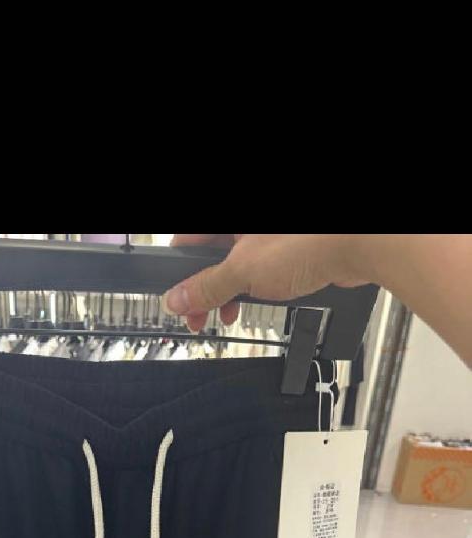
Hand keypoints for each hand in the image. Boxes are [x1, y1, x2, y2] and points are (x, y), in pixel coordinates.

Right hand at [163, 234, 367, 332]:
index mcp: (231, 220)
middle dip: (204, 288)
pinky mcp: (289, 245)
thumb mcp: (243, 270)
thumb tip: (178, 299)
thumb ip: (208, 286)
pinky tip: (252, 303)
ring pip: (236, 261)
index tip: (178, 301)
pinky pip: (259, 265)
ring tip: (226, 316)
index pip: (188, 240)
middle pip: (211, 253)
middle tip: (199, 318)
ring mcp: (269, 234)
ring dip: (227, 291)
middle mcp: (247, 224)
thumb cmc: (308, 241)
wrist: (360, 242)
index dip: (179, 273)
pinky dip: (251, 285)